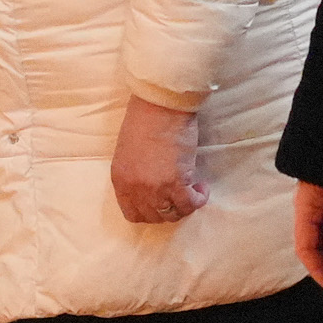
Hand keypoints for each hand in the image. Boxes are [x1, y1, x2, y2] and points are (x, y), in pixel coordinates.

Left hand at [111, 94, 206, 223]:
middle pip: (154, 216)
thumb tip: (153, 185)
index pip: (132, 213)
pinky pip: (189, 204)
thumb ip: (136, 174)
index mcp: (120, 179)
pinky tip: (201, 187)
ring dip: (184, 206)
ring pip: (173, 214)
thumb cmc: (145, 119)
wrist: (160, 105)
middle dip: (169, 209)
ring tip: (192, 190)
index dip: (150, 211)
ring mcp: (155, 188)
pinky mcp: (176, 182)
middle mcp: (135, 188)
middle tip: (179, 195)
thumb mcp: (129, 152)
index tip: (162, 201)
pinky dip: (198, 199)